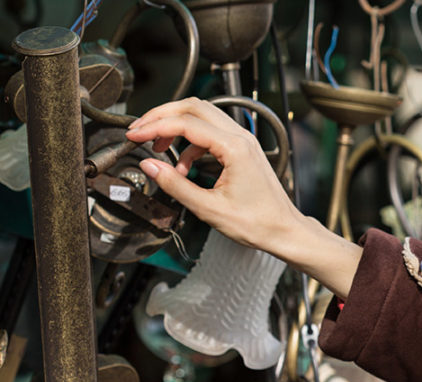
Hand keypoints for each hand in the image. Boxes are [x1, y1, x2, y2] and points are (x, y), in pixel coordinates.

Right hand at [125, 97, 306, 255]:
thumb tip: (149, 166)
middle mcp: (241, 138)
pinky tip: (182, 165)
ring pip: (203, 116)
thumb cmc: (258, 223)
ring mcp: (244, 141)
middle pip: (194, 107)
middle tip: (140, 130)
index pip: (186, 123)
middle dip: (162, 116)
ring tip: (157, 148)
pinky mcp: (243, 149)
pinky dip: (191, 142)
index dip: (154, 126)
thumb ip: (175, 185)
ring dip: (176, 127)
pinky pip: (211, 133)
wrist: (284, 230)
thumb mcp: (209, 209)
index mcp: (235, 148)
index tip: (134, 134)